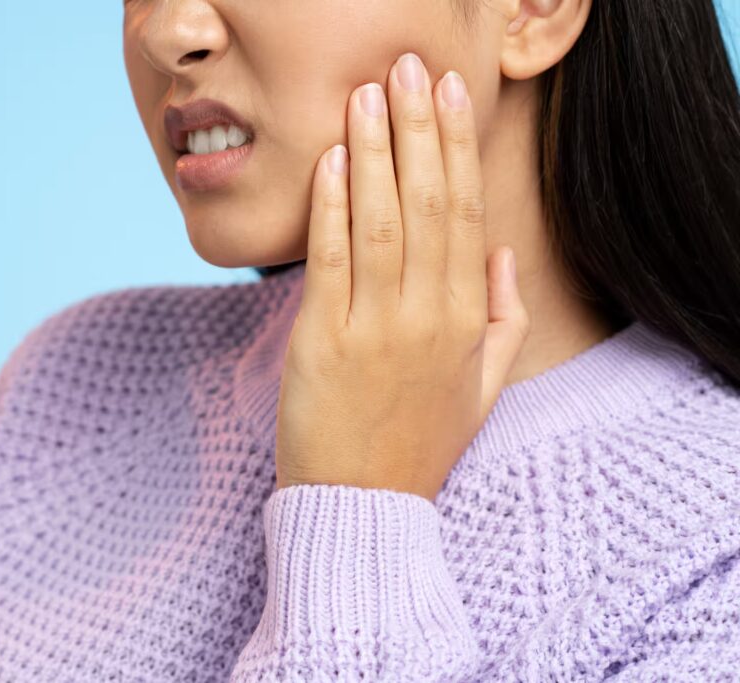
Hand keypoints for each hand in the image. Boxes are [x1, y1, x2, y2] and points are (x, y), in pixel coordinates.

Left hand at [274, 53, 530, 501]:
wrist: (362, 503)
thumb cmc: (419, 442)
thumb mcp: (485, 386)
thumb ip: (504, 317)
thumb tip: (504, 253)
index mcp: (467, 319)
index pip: (466, 214)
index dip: (457, 148)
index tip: (449, 94)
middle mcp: (428, 314)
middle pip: (427, 202)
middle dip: (417, 128)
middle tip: (407, 68)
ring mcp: (376, 326)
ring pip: (380, 220)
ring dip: (374, 151)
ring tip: (367, 94)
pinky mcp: (324, 339)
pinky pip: (331, 258)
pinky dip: (331, 205)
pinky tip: (332, 159)